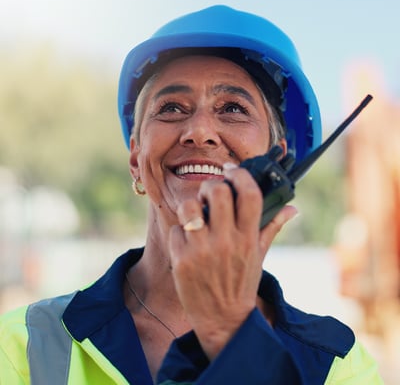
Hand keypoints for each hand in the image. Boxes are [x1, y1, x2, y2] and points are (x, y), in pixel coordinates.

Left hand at [168, 165, 296, 359]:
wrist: (223, 319)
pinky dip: (180, 232)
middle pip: (217, 191)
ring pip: (189, 207)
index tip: (232, 171)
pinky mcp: (182, 260)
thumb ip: (272, 227)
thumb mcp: (259, 255)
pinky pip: (176, 229)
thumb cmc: (241, 283)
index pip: (249, 194)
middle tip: (209, 195)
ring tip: (195, 218)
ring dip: (191, 207)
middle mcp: (227, 241)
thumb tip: (292, 208)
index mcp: (249, 237)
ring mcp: (202, 250)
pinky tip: (187, 243)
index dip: (240, 175)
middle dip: (211, 186)